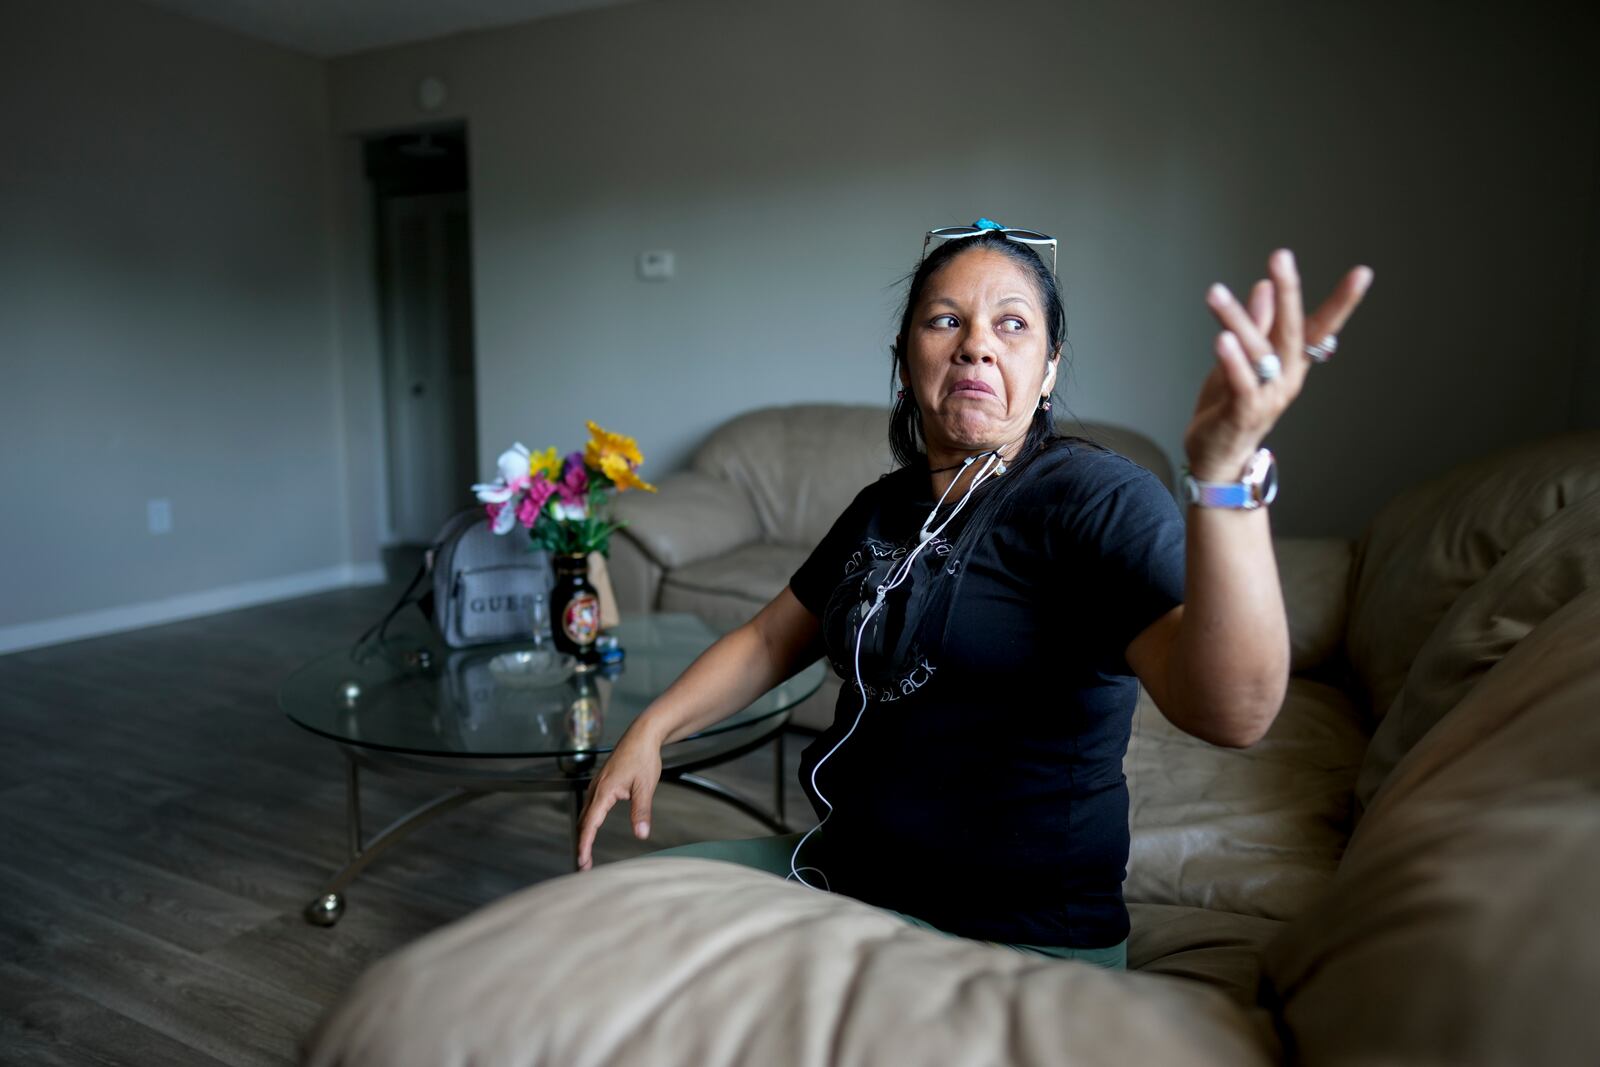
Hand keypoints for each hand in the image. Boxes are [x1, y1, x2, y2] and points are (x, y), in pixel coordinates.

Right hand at [575, 725, 662, 869]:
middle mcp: (596, 789)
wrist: (642, 735)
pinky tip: (591, 828)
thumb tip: (641, 834)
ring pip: (585, 814)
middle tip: (583, 866)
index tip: (582, 862)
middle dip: (581, 844)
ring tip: (586, 852)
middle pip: (583, 822)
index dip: (585, 845)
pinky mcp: (602, 783)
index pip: (590, 825)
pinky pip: (590, 806)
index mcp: (603, 791)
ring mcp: (597, 785)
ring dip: (584, 834)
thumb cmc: (643, 757)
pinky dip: (588, 822)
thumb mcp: (645, 786)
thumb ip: (642, 811)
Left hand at [1184, 249, 1372, 480]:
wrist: (1215, 457)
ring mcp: (1268, 397)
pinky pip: (1242, 383)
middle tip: (1281, 257)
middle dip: (1288, 292)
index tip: (1363, 273)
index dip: (1341, 302)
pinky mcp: (1244, 413)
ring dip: (1237, 319)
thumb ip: (1254, 326)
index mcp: (1290, 364)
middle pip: (1292, 331)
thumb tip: (1263, 286)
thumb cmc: (1228, 408)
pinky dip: (1233, 360)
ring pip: (1259, 351)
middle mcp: (1286, 378)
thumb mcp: (1240, 361)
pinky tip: (1221, 338)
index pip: (1319, 327)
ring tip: (1215, 293)